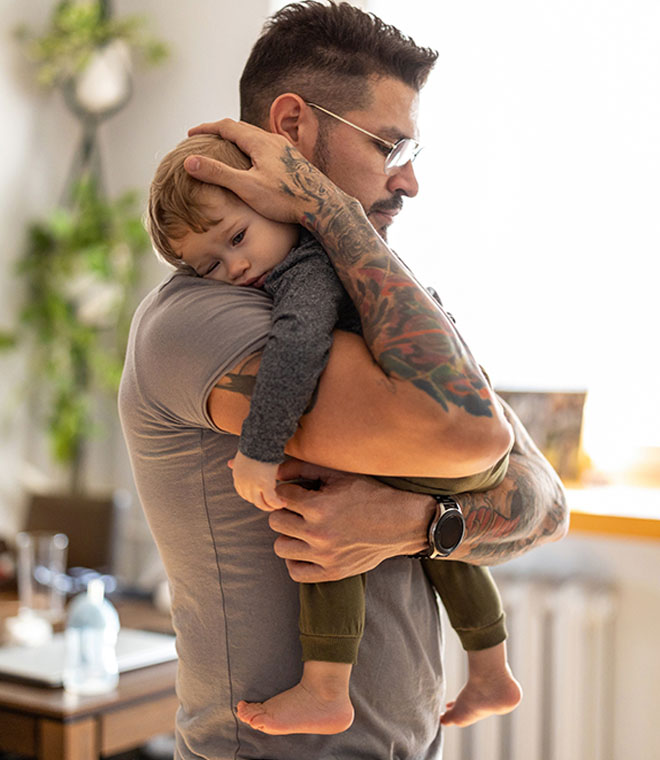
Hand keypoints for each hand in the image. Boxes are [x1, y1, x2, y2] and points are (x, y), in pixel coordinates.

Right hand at [185, 118, 349, 223]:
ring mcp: (285, 149)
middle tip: (204, 138)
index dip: (206, 128)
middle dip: (220, 131)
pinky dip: (252, 149)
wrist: (323, 206)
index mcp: (260, 142)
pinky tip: (253, 162)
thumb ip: (218, 173)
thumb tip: (190, 162)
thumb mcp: (247, 187)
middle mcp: (273, 140)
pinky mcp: (293, 161)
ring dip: (237, 139)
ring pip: (256, 137)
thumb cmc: (285, 199)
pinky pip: (267, 147)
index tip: (190, 134)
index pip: (227, 126)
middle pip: (242, 128)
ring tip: (225, 148)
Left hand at [230, 451, 286, 510]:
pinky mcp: (265, 484)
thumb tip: (229, 463)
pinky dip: (277, 503)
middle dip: (262, 502)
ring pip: (261, 503)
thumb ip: (236, 462)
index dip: (253, 497)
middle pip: (252, 499)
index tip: (261, 497)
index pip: (243, 493)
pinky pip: (271, 500)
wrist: (260, 440)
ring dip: (270, 506)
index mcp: (237, 476)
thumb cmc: (253, 445)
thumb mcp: (241, 456)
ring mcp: (253, 485)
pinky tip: (283, 503)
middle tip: (272, 502)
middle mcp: (243, 483)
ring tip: (278, 504)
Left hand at [269, 459, 434, 582]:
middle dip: (285, 511)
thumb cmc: (371, 495)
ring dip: (289, 535)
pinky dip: (296, 560)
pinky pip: (295, 571)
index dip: (289, 490)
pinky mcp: (332, 572)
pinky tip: (305, 548)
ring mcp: (325, 556)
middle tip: (299, 509)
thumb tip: (278, 472)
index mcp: (318, 507)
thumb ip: (304, 469)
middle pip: (276, 522)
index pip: (281, 496)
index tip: (299, 492)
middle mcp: (318, 533)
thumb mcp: (339, 476)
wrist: (402, 523)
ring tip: (302, 529)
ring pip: (281, 546)